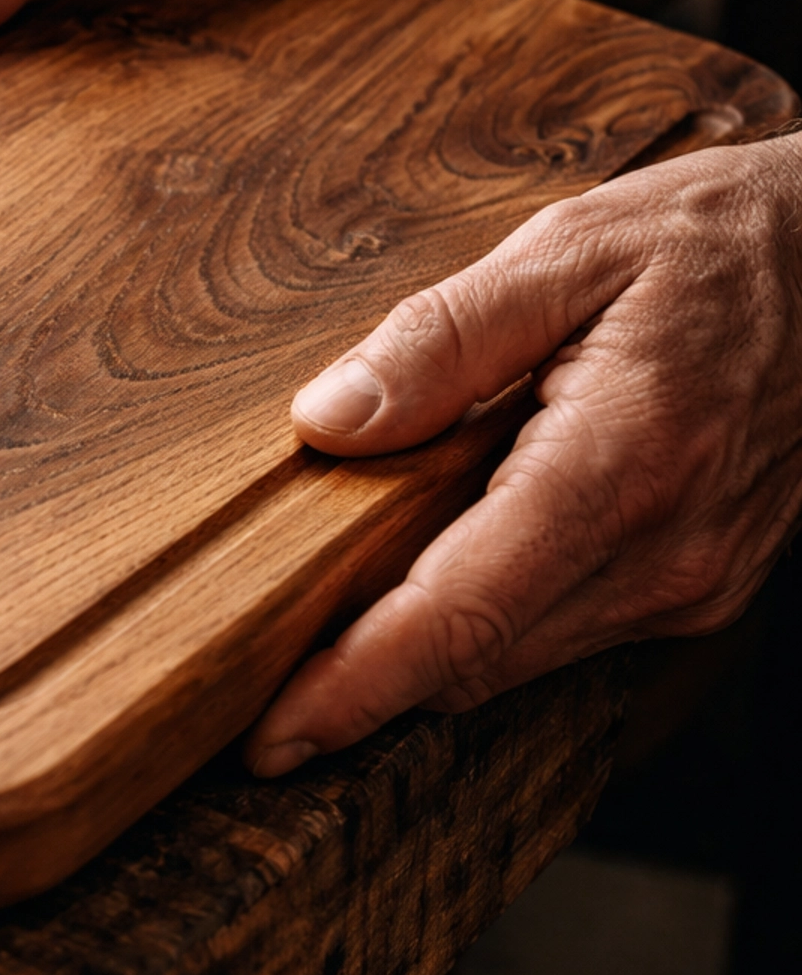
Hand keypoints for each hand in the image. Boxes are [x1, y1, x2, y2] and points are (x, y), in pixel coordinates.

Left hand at [247, 135, 801, 773]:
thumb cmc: (713, 243)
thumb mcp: (568, 248)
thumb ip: (440, 339)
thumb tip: (328, 421)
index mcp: (622, 464)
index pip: (463, 613)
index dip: (358, 685)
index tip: (271, 731)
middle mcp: (664, 553)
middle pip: (476, 660)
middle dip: (366, 677)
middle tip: (262, 666)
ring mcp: (690, 583)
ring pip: (516, 660)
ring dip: (427, 646)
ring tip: (343, 597)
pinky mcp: (700, 589)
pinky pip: (563, 632)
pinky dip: (493, 614)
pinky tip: (455, 550)